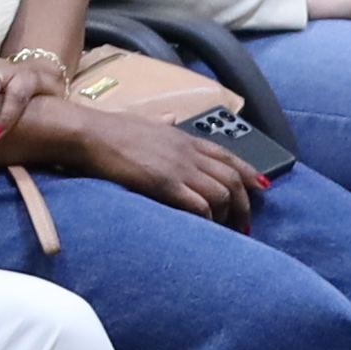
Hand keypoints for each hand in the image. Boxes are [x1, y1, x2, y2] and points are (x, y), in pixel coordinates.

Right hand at [44, 101, 258, 221]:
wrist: (88, 134)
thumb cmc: (108, 128)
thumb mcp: (141, 119)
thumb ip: (159, 122)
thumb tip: (169, 117)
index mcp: (183, 137)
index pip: (227, 155)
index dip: (249, 172)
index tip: (262, 187)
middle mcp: (187, 151)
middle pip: (232, 178)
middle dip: (244, 203)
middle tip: (244, 224)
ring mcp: (178, 167)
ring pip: (222, 192)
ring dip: (227, 215)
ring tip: (225, 232)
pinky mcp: (165, 183)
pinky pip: (199, 204)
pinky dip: (208, 219)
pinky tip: (205, 228)